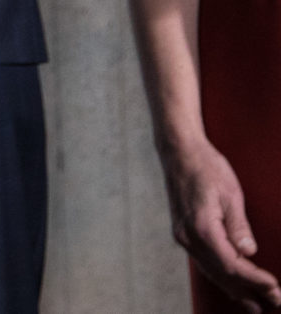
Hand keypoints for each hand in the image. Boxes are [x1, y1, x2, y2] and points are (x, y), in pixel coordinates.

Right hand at [161, 135, 280, 306]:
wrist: (178, 151)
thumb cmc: (206, 167)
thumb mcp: (230, 193)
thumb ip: (238, 225)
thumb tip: (248, 251)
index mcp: (201, 227)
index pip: (232, 264)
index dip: (255, 279)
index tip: (275, 288)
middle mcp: (188, 236)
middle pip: (221, 273)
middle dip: (248, 290)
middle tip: (273, 304)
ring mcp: (183, 235)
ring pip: (210, 271)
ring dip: (233, 289)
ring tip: (254, 305)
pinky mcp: (184, 232)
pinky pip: (203, 261)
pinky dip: (219, 276)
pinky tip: (231, 285)